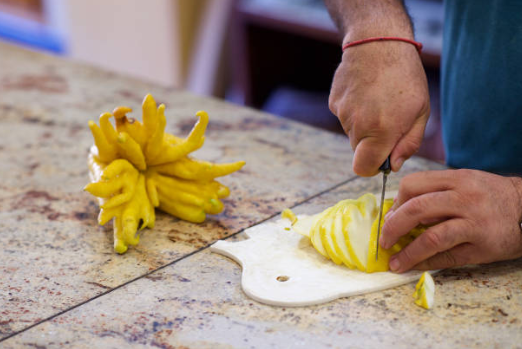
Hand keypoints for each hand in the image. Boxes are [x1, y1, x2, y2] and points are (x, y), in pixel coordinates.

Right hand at [329, 40, 429, 175]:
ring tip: (377, 100)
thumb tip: (393, 165)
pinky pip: (344, 116)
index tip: (382, 158)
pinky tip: (365, 92)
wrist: (378, 43)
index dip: (372, 168)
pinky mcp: (334, 102)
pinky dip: (353, 110)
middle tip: (387, 119)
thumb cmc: (405, 77)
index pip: (363, 168)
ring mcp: (343, 113)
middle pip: (359, 151)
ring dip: (363, 124)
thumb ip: (408, 144)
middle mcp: (358, 126)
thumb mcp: (420, 112)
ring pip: (352, 133)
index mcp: (382, 131)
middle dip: (372, 143)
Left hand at [380, 169, 521, 272]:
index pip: (413, 185)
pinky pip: (447, 257)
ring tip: (393, 262)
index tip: (390, 216)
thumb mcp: (464, 182)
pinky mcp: (482, 247)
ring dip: (407, 252)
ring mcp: (474, 223)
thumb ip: (434, 191)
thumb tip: (398, 211)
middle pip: (417, 210)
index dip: (396, 202)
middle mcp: (464, 199)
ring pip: (431, 237)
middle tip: (383, 240)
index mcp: (456, 179)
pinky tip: (413, 266)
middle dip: (393, 227)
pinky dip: (426, 263)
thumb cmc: (489, 196)